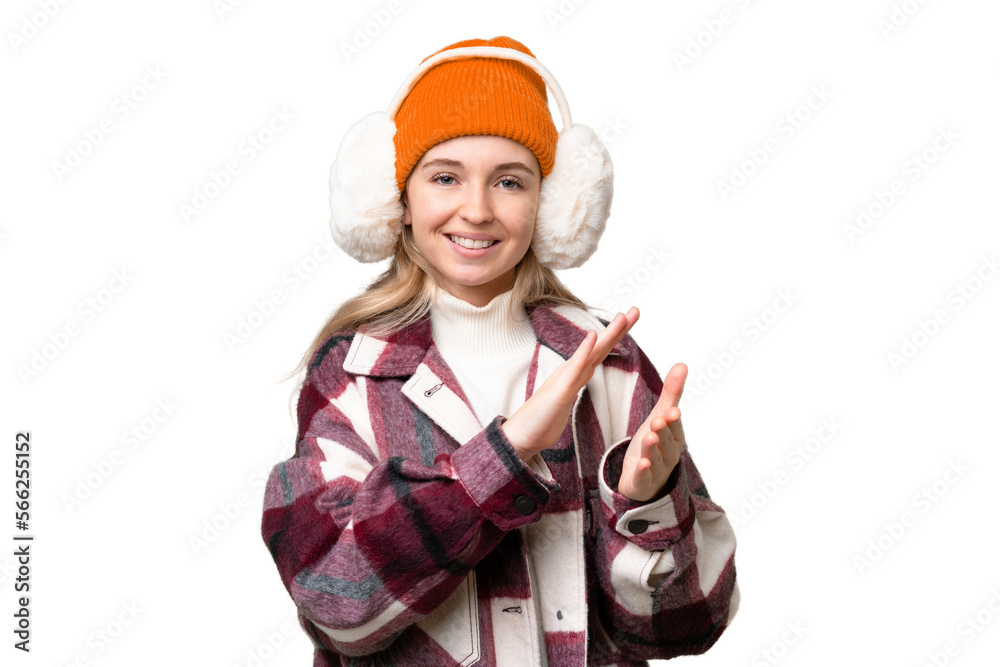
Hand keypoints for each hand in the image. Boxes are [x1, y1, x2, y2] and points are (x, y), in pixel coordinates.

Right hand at [502, 308, 639, 460]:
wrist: (521, 436)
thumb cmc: (541, 421)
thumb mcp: (564, 401)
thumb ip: (572, 387)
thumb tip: (580, 378)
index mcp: (575, 375)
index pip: (600, 352)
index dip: (616, 336)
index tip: (629, 320)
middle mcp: (572, 372)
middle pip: (600, 347)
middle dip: (619, 328)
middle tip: (635, 310)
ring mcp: (565, 379)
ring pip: (592, 353)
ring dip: (607, 334)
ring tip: (621, 317)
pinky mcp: (560, 390)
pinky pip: (575, 368)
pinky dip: (584, 350)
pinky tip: (592, 336)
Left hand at [617, 363, 687, 501]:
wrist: (641, 476)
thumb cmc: (654, 443)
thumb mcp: (660, 416)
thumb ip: (671, 393)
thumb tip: (682, 364)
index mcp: (674, 438)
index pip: (676, 429)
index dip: (674, 421)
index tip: (672, 411)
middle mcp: (668, 455)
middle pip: (666, 443)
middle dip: (663, 432)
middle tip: (658, 420)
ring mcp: (656, 471)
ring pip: (654, 459)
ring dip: (652, 449)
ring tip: (649, 437)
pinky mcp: (641, 484)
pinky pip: (643, 479)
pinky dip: (643, 473)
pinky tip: (641, 465)